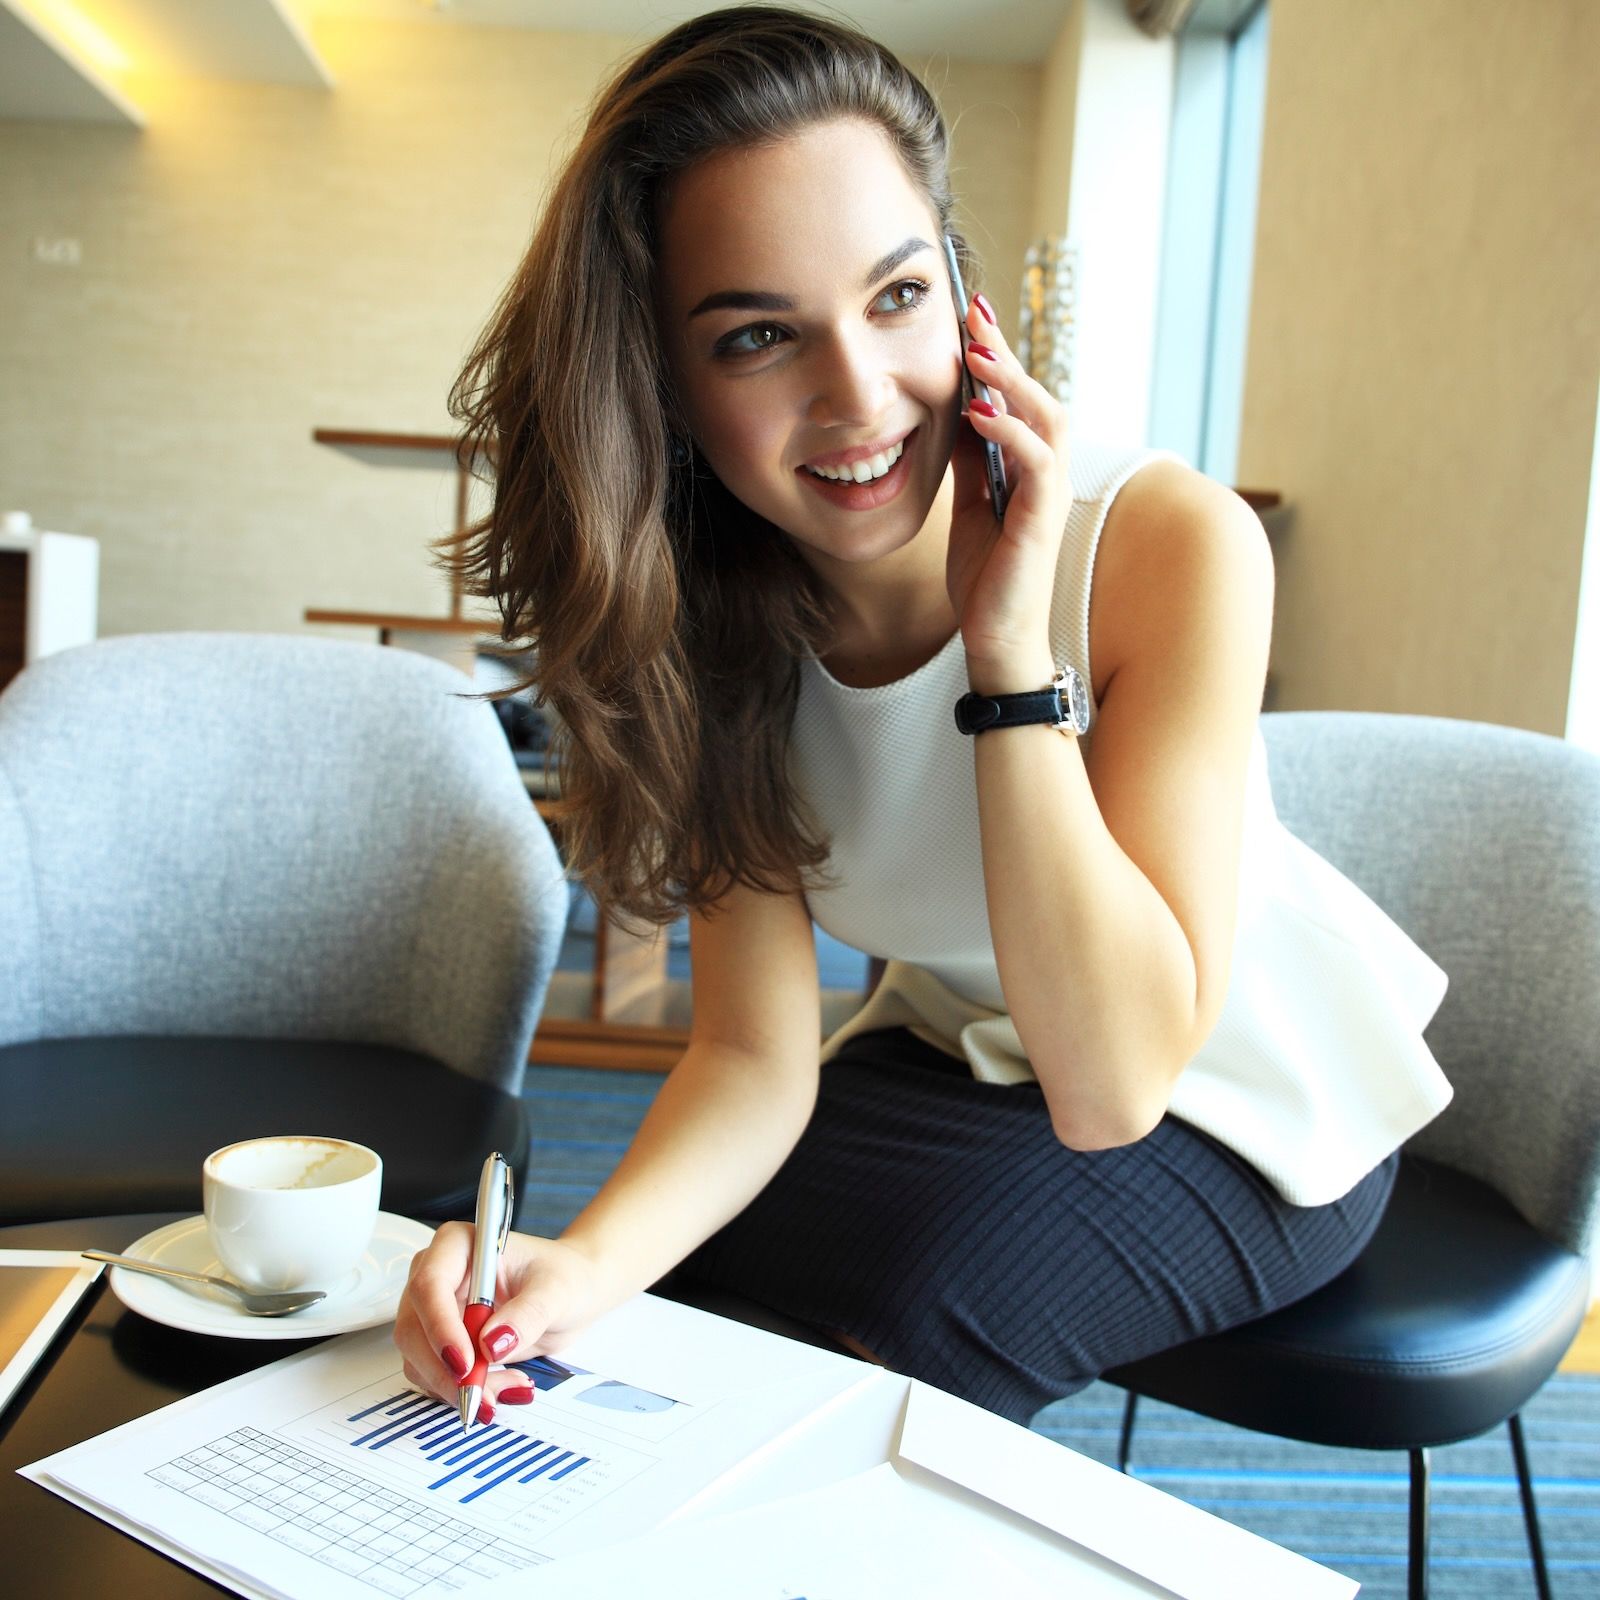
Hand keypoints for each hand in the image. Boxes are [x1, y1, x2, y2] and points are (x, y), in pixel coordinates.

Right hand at [394, 1225, 605, 1419]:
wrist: (572, 1293)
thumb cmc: (563, 1276)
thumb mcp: (556, 1291)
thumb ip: (528, 1313)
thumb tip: (490, 1344)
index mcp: (459, 1245)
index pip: (429, 1284)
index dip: (440, 1327)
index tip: (466, 1364)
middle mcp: (437, 1275)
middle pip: (414, 1329)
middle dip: (446, 1371)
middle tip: (483, 1397)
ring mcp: (433, 1311)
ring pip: (420, 1361)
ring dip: (460, 1386)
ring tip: (512, 1386)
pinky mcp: (440, 1343)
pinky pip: (435, 1377)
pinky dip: (466, 1392)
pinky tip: (504, 1385)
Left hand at [946, 294, 1074, 689]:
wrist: (996, 640)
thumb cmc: (986, 579)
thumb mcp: (966, 508)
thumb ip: (969, 462)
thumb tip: (957, 414)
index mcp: (1027, 468)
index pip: (1015, 399)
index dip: (995, 358)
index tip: (968, 318)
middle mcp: (1046, 473)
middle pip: (1034, 395)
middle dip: (1003, 353)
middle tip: (973, 313)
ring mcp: (1049, 495)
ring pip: (1045, 418)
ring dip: (1010, 382)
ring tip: (977, 353)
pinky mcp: (1043, 519)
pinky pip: (1038, 462)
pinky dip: (1011, 433)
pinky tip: (980, 415)